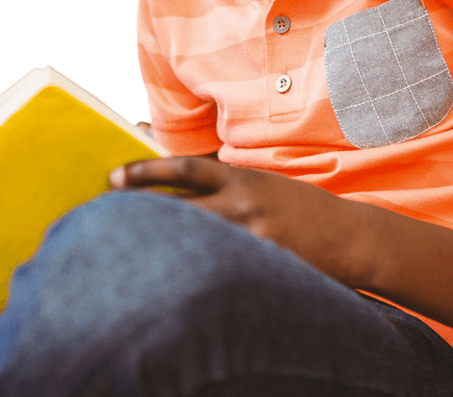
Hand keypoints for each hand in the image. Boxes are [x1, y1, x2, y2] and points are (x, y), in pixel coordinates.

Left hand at [109, 156, 366, 285]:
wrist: (351, 236)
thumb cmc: (300, 210)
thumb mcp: (261, 185)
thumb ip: (223, 186)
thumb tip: (176, 190)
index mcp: (240, 178)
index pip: (184, 168)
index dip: (144, 171)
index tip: (112, 177)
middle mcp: (243, 203)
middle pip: (179, 207)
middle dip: (138, 212)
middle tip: (100, 219)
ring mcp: (253, 237)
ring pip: (194, 240)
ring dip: (159, 245)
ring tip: (122, 255)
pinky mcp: (263, 265)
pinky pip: (219, 268)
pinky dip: (192, 273)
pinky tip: (169, 283)